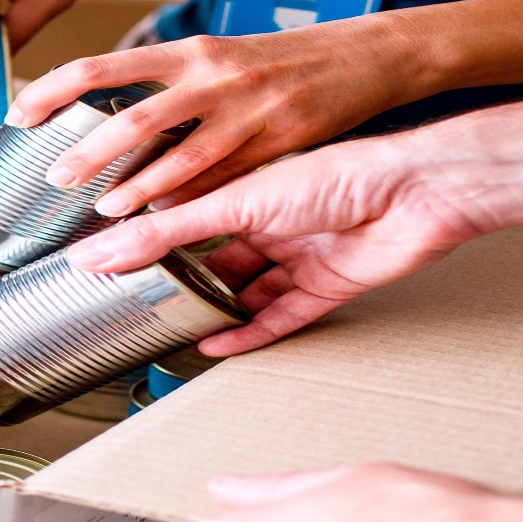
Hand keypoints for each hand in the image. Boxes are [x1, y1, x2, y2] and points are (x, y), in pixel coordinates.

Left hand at [10, 15, 438, 215]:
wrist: (363, 56)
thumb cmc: (284, 62)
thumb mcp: (218, 60)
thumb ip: (169, 90)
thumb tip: (115, 127)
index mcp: (189, 51)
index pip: (101, 66)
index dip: (54, 89)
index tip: (22, 113)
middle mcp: (212, 77)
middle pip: (132, 118)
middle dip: (89, 154)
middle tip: (59, 180)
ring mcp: (245, 112)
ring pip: (177, 159)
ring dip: (137, 191)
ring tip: (106, 212)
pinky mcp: (276, 144)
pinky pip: (224, 181)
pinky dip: (192, 202)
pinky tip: (167, 218)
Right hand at [65, 139, 493, 355]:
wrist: (417, 194)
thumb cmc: (341, 174)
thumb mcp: (235, 203)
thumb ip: (167, 232)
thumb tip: (105, 246)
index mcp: (249, 189)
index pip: (186, 219)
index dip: (150, 241)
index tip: (109, 262)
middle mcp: (273, 222)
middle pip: (215, 261)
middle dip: (182, 284)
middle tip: (141, 305)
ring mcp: (300, 256)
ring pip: (247, 293)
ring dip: (215, 313)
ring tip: (175, 332)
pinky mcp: (327, 287)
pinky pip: (280, 317)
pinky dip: (250, 334)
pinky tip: (218, 347)